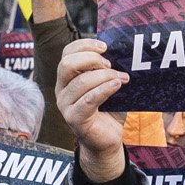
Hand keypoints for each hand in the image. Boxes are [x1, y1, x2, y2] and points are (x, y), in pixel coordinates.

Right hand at [55, 37, 128, 182]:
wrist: (107, 139)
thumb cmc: (108, 109)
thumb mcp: (106, 84)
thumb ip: (106, 69)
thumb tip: (120, 52)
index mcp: (66, 78)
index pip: (67, 53)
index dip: (84, 45)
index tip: (105, 46)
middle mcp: (61, 89)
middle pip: (67, 64)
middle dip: (91, 59)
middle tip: (110, 64)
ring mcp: (65, 105)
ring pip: (81, 82)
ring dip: (105, 76)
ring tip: (122, 78)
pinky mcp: (74, 118)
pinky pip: (88, 99)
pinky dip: (104, 89)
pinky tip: (118, 85)